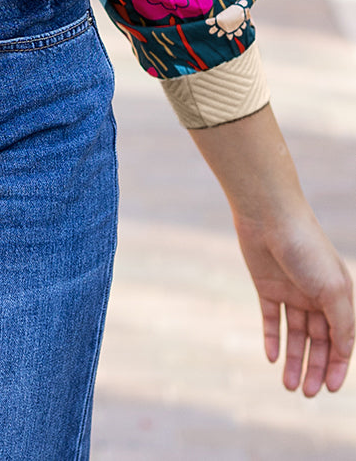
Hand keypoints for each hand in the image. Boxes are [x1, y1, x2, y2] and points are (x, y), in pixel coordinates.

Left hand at [234, 210, 353, 394]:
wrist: (268, 215)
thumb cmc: (306, 248)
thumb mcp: (333, 289)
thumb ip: (341, 324)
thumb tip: (344, 354)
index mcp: (338, 296)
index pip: (340, 339)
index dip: (337, 365)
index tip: (329, 389)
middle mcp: (316, 296)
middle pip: (317, 341)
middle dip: (313, 368)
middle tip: (306, 393)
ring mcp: (291, 292)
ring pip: (294, 335)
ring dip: (293, 360)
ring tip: (289, 386)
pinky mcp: (266, 287)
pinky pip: (270, 319)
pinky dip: (272, 339)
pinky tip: (272, 358)